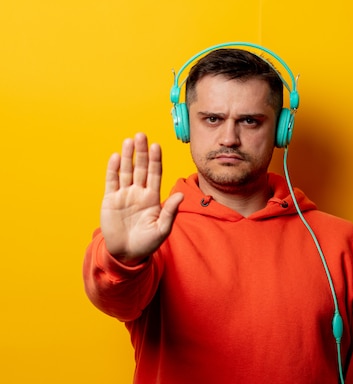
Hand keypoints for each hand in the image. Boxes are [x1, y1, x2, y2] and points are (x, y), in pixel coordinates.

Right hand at [100, 133, 183, 265]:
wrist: (126, 254)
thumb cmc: (147, 243)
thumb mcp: (162, 229)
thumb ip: (170, 211)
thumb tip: (180, 195)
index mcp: (152, 197)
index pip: (155, 174)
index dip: (156, 160)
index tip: (157, 146)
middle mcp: (139, 192)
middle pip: (141, 168)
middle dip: (141, 152)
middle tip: (141, 135)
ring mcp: (124, 195)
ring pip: (126, 171)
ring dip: (128, 156)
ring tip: (129, 140)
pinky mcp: (110, 200)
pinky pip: (112, 182)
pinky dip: (113, 169)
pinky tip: (116, 157)